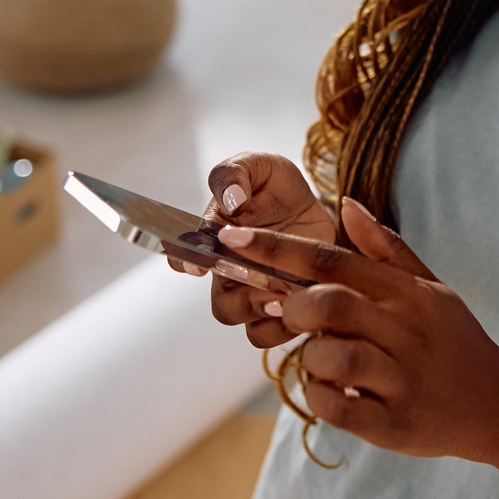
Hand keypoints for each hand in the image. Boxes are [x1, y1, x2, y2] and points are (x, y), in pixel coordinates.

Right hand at [175, 152, 335, 348]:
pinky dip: (292, 326)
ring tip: (289, 299)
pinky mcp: (289, 306)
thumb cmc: (275, 185)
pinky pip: (281, 332)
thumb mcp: (258, 166)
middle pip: (224, 306)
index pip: (185, 259)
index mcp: (216, 240)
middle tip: (265, 287)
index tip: (199, 266)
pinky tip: (310, 304)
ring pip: (252, 327)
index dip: (186, 265)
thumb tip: (232, 199)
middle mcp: (233, 274)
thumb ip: (235, 175)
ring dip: (270, 316)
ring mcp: (261, 294)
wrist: (314, 204)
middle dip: (242, 302)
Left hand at [217, 197, 498, 464]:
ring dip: (311, 357)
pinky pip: (339, 409)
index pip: (335, 259)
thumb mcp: (431, 289)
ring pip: (335, 357)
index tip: (233, 237)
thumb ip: (386, 249)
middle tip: (290, 314)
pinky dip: (321, 397)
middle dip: (296, 306)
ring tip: (321, 358)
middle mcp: (406, 332)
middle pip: (332, 303)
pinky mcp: (395, 424)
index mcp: (408, 293)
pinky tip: (330, 392)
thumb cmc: (454, 341)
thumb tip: (345, 204)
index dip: (277, 247)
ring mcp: (402, 379)